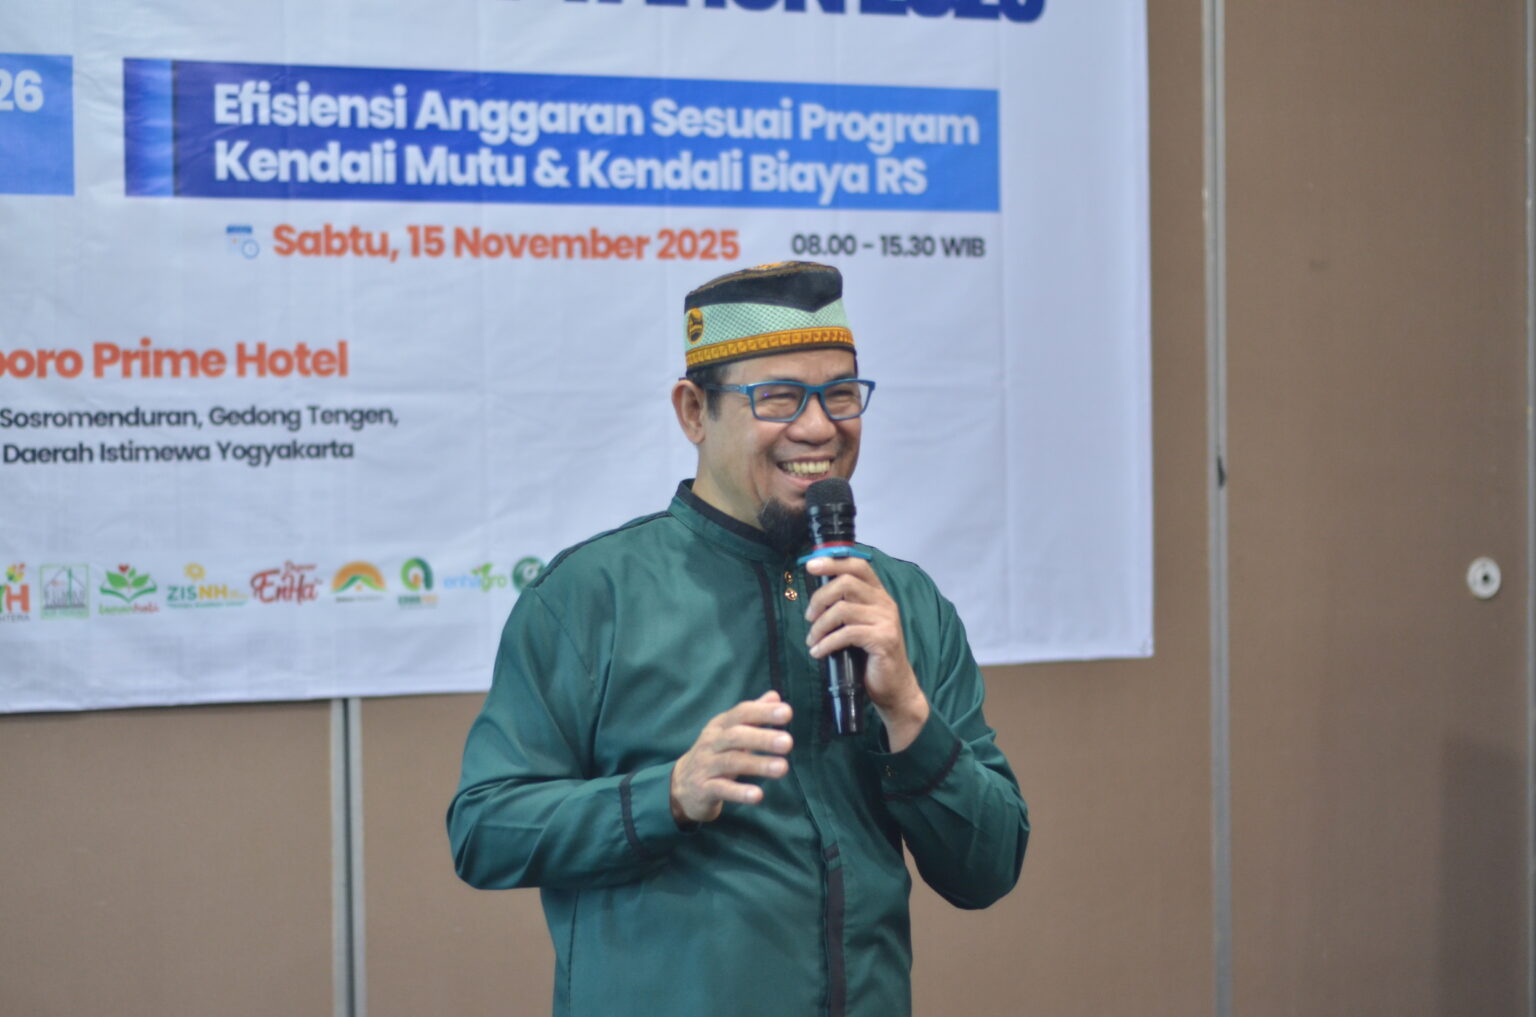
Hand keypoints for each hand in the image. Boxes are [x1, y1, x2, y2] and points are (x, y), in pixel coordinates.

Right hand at [670, 690, 793, 826]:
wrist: (681, 786)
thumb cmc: (715, 755)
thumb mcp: (730, 732)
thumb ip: (753, 715)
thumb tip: (775, 696)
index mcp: (720, 726)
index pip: (741, 713)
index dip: (763, 712)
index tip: (787, 713)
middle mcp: (711, 742)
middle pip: (736, 736)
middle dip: (762, 738)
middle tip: (788, 742)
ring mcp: (705, 766)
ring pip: (731, 762)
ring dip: (758, 764)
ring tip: (782, 768)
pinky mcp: (703, 789)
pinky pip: (722, 789)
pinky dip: (740, 792)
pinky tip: (758, 795)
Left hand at [804, 556, 929, 751]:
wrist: (894, 687)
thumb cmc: (871, 657)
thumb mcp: (859, 626)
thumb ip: (846, 607)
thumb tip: (815, 599)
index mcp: (879, 595)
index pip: (858, 565)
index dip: (833, 561)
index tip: (810, 565)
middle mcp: (885, 603)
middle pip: (846, 583)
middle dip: (819, 598)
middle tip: (809, 618)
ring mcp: (886, 621)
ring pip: (842, 609)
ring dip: (820, 626)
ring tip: (812, 640)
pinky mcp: (883, 640)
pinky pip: (847, 633)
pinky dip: (827, 643)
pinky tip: (818, 652)